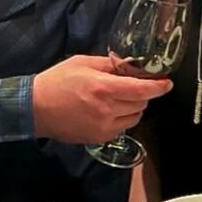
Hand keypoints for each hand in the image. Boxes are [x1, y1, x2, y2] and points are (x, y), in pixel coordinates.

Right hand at [32, 55, 171, 143]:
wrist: (34, 109)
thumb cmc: (57, 81)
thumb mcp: (84, 63)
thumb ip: (110, 64)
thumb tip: (132, 66)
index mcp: (103, 88)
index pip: (141, 90)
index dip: (159, 87)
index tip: (167, 83)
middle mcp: (106, 110)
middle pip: (141, 103)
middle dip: (142, 94)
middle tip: (132, 85)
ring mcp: (103, 127)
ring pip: (135, 117)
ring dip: (134, 107)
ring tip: (119, 98)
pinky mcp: (99, 138)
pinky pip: (122, 128)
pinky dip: (122, 118)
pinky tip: (109, 110)